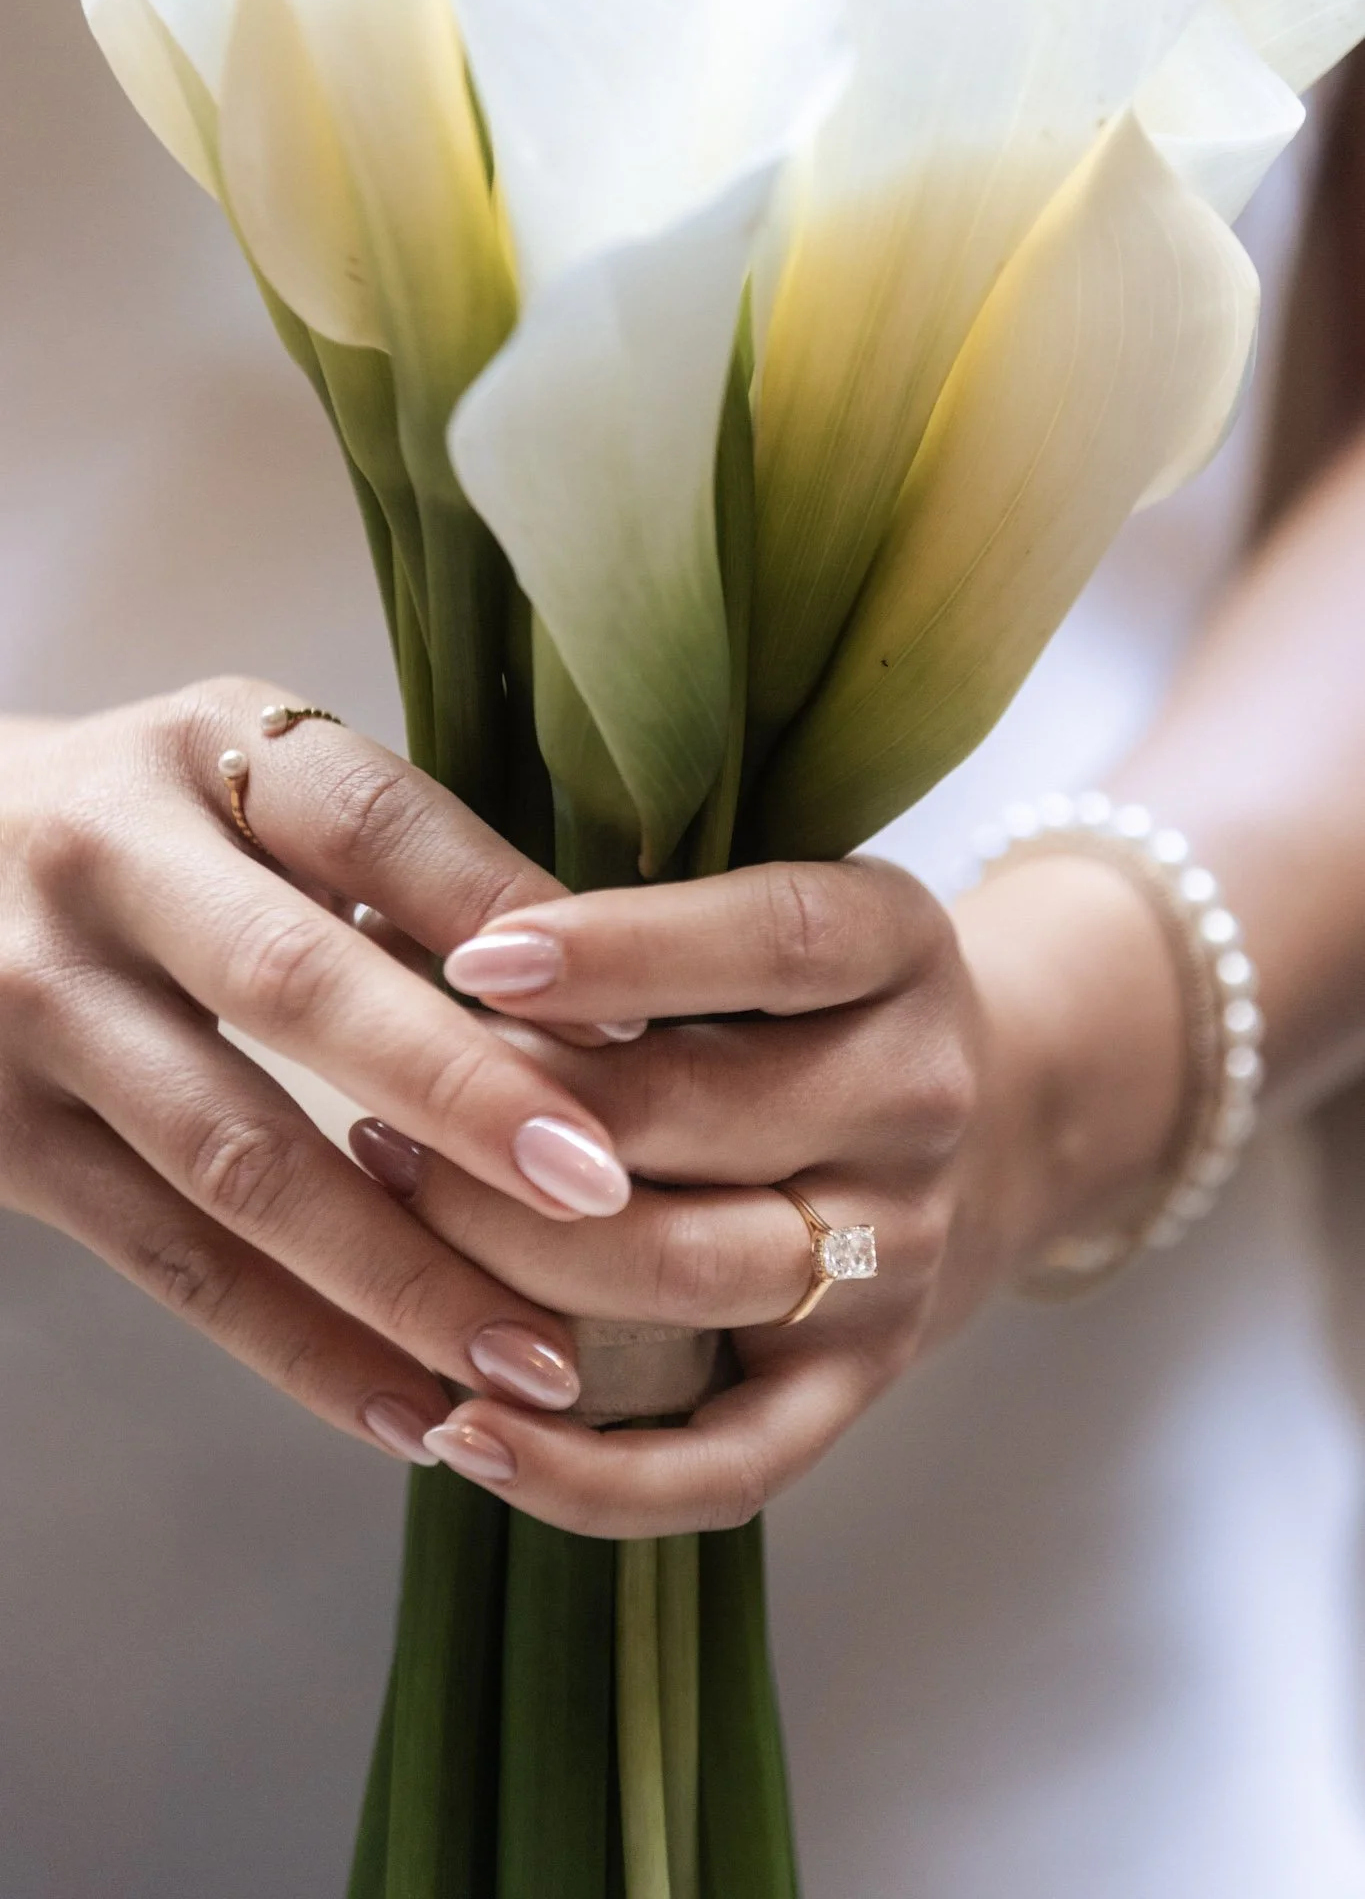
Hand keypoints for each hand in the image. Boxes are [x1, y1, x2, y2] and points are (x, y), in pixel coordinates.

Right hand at [0, 678, 641, 1463]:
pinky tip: (414, 1411)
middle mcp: (104, 862)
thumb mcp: (244, 791)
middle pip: (296, 983)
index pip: (372, 823)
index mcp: (202, 751)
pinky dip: (301, 1349)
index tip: (635, 1022)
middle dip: (459, 1096)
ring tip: (536, 1360)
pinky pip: (170, 1264)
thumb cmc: (146, 835)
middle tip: (601, 1190)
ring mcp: (34, 1008)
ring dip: (399, 1273)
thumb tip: (606, 1008)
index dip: (504, 915)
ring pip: (235, 1159)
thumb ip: (392, 868)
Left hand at [367, 854, 1184, 1534]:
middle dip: (506, 1118)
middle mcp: (916, 1098)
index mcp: (896, 946)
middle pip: (694, 1116)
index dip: (620, 951)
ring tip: (385, 1215)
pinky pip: (723, 1463)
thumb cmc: (803, 1001)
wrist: (981, 1124)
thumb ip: (629, 918)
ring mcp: (895, 1254)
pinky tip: (462, 1434)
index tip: (473, 959)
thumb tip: (407, 940)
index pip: (772, 940)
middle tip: (373, 1105)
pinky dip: (585, 1473)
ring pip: (683, 1275)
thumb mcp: (759, 916)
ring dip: (507, 1258)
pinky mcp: (859, 1384)